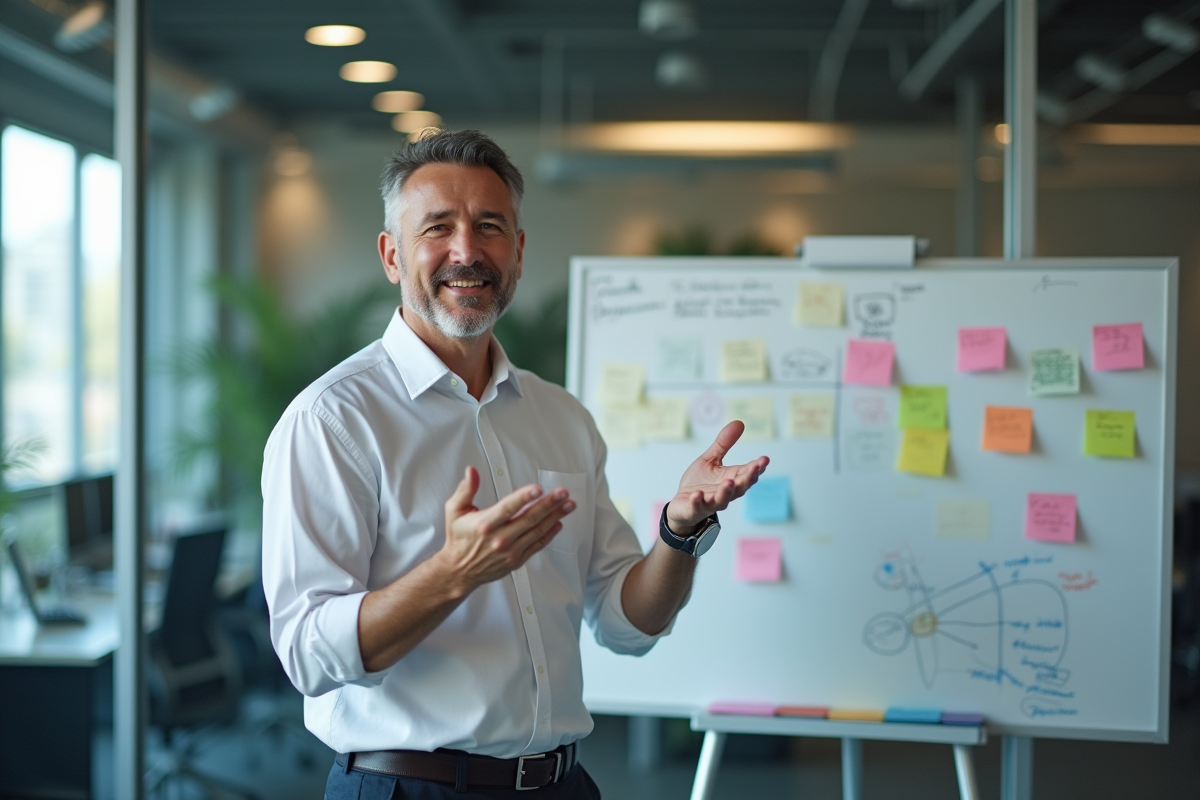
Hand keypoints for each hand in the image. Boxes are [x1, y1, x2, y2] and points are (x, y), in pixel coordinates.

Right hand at [436, 466, 575, 590]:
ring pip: (537, 532)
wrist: (459, 571)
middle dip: (549, 504)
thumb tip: (472, 471)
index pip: (507, 508)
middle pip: (529, 519)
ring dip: (555, 517)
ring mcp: (510, 551)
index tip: (538, 489)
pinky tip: (559, 523)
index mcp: (484, 524)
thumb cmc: (458, 538)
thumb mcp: (454, 511)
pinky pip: (537, 546)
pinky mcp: (516, 560)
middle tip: (563, 493)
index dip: (523, 498)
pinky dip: (550, 535)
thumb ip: (465, 490)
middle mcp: (499, 538)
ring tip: (568, 505)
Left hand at [666, 421, 769, 535]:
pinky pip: (697, 507)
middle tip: (755, 467)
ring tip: (729, 481)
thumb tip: (739, 422)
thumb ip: (724, 444)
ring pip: (722, 499)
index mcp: (731, 479)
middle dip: (748, 477)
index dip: (757, 467)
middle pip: (740, 487)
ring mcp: (710, 502)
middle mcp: (725, 492)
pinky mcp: (694, 509)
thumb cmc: (700, 482)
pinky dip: (698, 502)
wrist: (682, 503)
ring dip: (726, 491)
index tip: (765, 459)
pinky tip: (697, 495)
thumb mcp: (711, 459)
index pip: (747, 473)